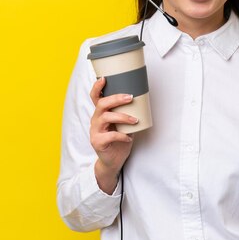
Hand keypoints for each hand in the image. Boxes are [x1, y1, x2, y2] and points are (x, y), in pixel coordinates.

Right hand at [89, 77, 136, 193]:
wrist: (112, 160)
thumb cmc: (118, 139)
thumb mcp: (123, 124)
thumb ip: (127, 112)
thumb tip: (143, 99)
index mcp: (100, 113)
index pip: (95, 97)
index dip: (97, 87)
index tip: (104, 78)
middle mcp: (95, 120)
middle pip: (101, 104)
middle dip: (116, 98)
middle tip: (130, 97)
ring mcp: (95, 131)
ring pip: (105, 117)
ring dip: (122, 117)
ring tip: (135, 120)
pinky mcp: (97, 142)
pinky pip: (110, 135)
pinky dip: (121, 135)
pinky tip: (128, 137)